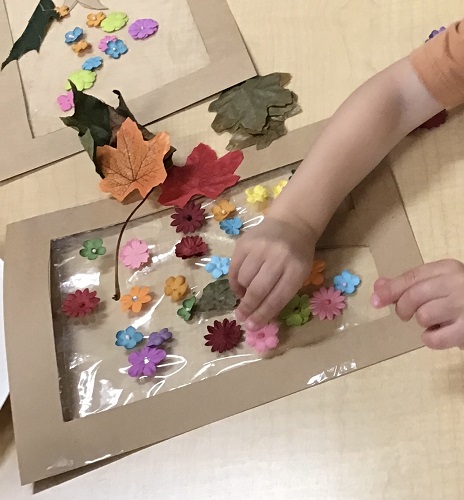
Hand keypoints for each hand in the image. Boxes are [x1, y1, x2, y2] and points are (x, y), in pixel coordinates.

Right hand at [229, 216, 316, 330]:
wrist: (291, 224)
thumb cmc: (297, 255)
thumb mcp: (299, 274)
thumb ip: (281, 294)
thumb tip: (258, 318)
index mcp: (296, 269)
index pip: (277, 298)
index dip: (263, 315)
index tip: (252, 326)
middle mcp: (278, 257)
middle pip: (258, 290)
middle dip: (248, 308)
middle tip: (241, 318)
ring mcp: (259, 247)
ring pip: (243, 279)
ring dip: (242, 292)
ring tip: (246, 295)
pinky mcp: (244, 242)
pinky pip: (234, 268)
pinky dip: (235, 281)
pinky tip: (240, 285)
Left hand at [371, 259, 463, 348]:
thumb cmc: (462, 294)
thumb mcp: (439, 282)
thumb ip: (409, 283)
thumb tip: (378, 287)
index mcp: (448, 268)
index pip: (411, 277)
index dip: (390, 290)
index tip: (375, 301)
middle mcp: (457, 284)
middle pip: (413, 296)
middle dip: (403, 309)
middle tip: (407, 315)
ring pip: (423, 316)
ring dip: (422, 323)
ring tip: (436, 321)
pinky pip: (434, 339)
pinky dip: (431, 339)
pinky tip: (441, 333)